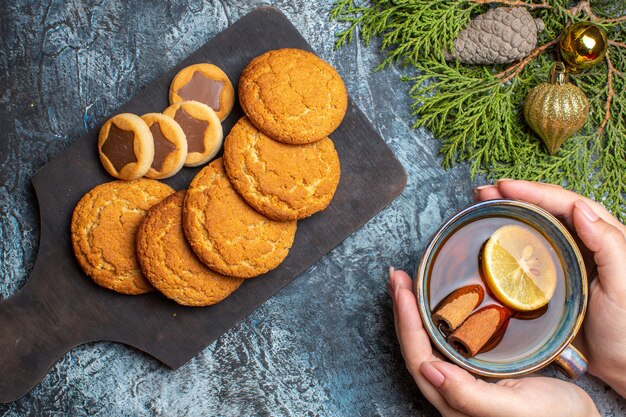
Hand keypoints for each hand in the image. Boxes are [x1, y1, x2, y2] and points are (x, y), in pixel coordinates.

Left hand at [388, 268, 598, 416]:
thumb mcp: (516, 408)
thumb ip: (470, 397)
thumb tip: (429, 371)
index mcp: (454, 403)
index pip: (419, 357)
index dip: (407, 323)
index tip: (402, 292)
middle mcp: (451, 392)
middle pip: (415, 347)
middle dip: (402, 310)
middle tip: (397, 278)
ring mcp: (460, 379)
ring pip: (425, 343)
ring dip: (412, 312)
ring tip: (404, 283)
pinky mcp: (472, 369)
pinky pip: (442, 341)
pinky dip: (431, 318)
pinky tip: (429, 304)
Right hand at [475, 179, 625, 396]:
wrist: (622, 367)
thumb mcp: (624, 286)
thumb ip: (609, 246)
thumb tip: (580, 209)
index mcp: (603, 237)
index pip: (565, 203)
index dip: (533, 191)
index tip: (503, 187)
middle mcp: (583, 243)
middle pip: (546, 208)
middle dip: (514, 195)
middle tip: (483, 192)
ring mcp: (565, 260)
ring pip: (535, 226)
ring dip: (509, 213)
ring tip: (482, 206)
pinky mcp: (551, 280)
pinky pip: (528, 253)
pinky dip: (509, 241)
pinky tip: (492, 240)